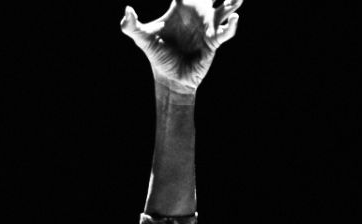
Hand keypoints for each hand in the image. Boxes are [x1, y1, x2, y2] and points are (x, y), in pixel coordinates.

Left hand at [121, 0, 240, 95]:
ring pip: (225, 8)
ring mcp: (207, 26)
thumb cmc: (158, 55)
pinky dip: (231, 25)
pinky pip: (225, 32)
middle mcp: (197, 13)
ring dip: (232, 1)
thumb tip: (127, 10)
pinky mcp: (213, 41)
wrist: (171, 78)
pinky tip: (234, 18)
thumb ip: (131, 25)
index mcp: (181, 7)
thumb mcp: (142, 39)